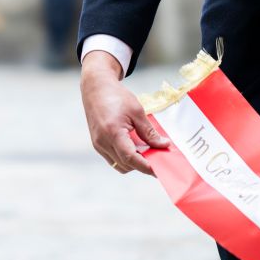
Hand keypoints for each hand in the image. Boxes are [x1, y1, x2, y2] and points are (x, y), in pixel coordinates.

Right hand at [81, 51, 168, 176]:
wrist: (96, 89)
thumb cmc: (116, 96)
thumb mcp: (137, 112)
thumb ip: (149, 132)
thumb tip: (164, 145)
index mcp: (112, 132)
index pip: (130, 157)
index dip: (145, 166)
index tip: (159, 170)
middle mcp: (102, 142)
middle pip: (125, 164)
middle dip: (142, 165)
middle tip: (158, 160)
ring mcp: (98, 145)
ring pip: (119, 165)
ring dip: (134, 163)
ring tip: (147, 153)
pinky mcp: (97, 145)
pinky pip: (113, 159)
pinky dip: (125, 158)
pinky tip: (135, 149)